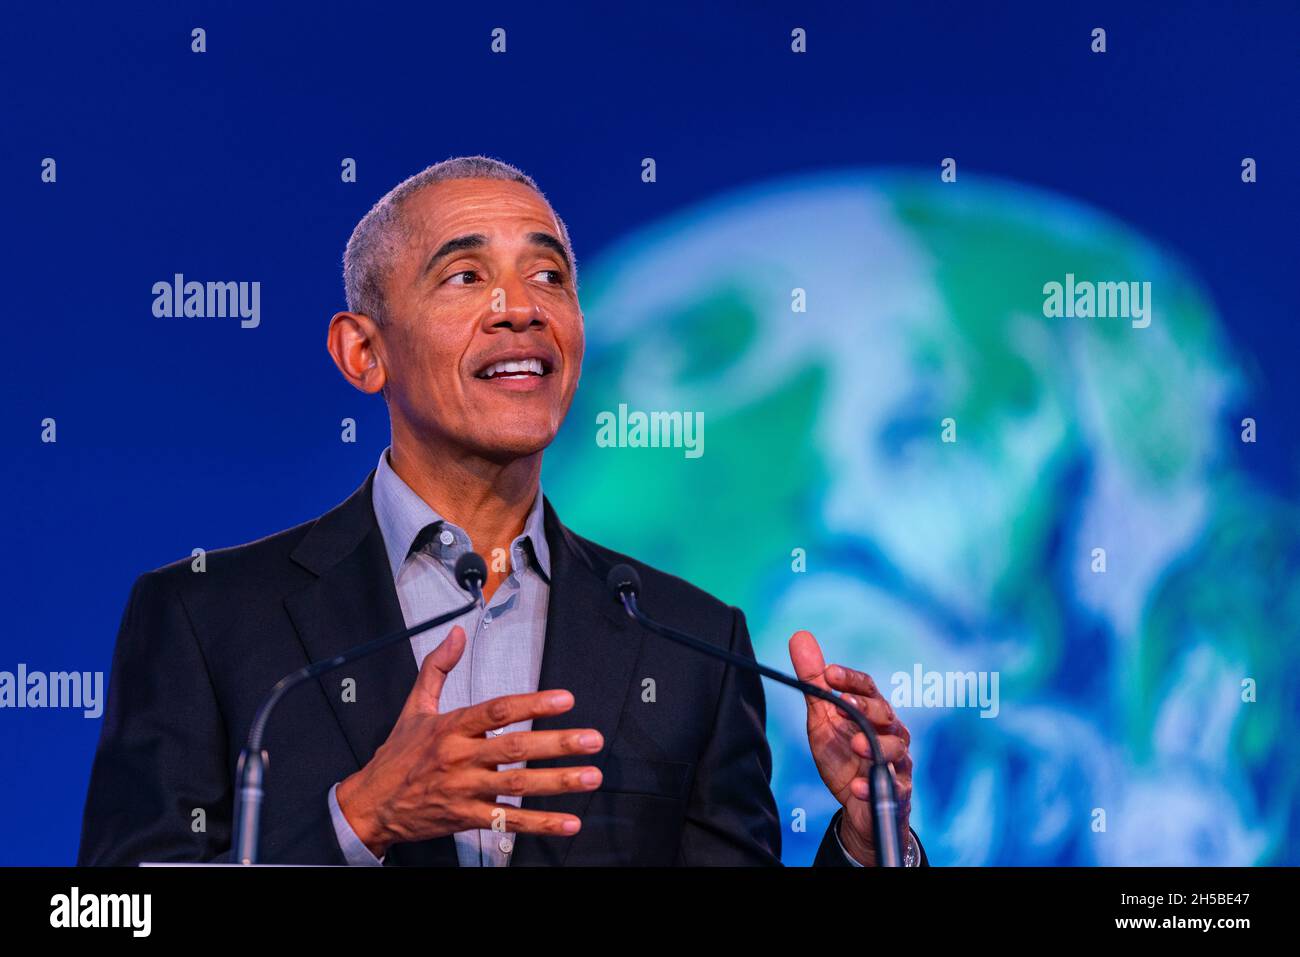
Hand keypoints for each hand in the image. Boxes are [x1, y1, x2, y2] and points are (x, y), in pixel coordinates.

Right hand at [335, 625, 604, 857]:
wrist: (371, 805)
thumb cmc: (397, 756)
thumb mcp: (413, 707)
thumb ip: (437, 667)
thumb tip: (457, 633)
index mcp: (450, 727)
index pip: (496, 710)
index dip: (532, 703)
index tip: (565, 699)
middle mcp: (460, 757)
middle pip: (514, 748)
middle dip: (556, 744)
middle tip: (592, 739)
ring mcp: (464, 790)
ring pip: (516, 785)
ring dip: (557, 782)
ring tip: (591, 775)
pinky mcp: (467, 818)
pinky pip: (507, 822)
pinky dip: (539, 824)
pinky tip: (568, 822)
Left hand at [788, 630, 912, 865]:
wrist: (856, 803)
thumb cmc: (844, 753)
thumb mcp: (823, 717)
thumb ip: (814, 682)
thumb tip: (799, 636)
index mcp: (871, 710)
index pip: (866, 687)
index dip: (850, 679)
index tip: (830, 673)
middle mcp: (889, 731)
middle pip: (884, 712)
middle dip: (866, 707)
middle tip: (845, 705)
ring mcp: (896, 761)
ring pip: (896, 748)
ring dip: (877, 745)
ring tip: (856, 744)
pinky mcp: (896, 791)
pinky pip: (891, 788)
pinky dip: (873, 788)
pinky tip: (857, 786)